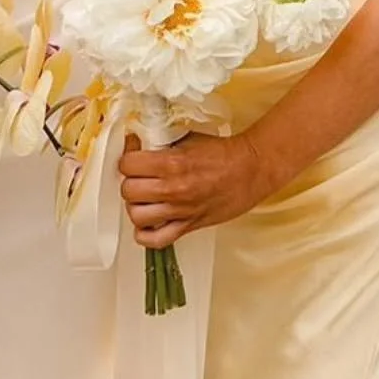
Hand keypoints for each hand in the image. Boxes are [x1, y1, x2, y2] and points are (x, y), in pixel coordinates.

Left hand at [118, 130, 271, 248]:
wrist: (250, 170)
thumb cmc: (222, 153)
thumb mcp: (187, 137)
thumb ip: (161, 142)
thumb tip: (138, 143)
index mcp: (172, 163)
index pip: (127, 165)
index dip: (128, 159)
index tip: (134, 156)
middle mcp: (173, 189)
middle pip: (128, 191)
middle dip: (130, 181)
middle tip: (139, 176)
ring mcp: (180, 211)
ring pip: (137, 216)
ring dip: (137, 206)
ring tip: (145, 197)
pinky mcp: (189, 226)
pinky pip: (156, 240)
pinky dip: (146, 234)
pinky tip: (149, 222)